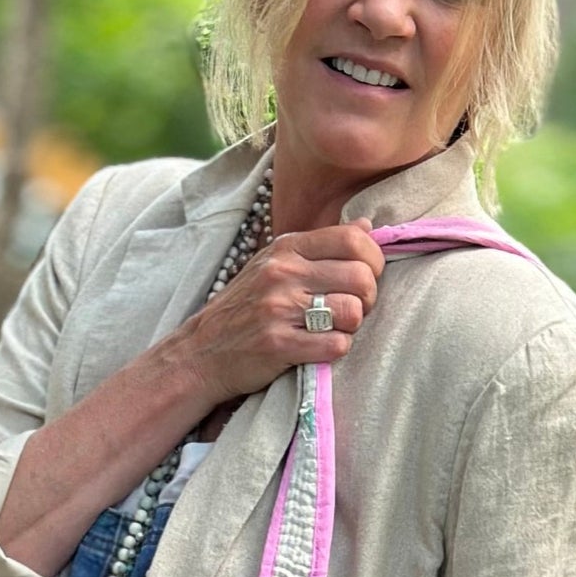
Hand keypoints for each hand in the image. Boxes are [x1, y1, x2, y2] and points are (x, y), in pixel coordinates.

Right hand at [166, 218, 384, 412]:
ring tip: (333, 329)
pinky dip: (336, 349)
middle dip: (368, 299)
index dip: (374, 261)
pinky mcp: (278, 344)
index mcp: (286, 247)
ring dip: (351, 326)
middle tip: (353, 310)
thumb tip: (366, 224)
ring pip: (353, 312)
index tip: (367, 278)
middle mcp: (282, 272)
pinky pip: (336, 345)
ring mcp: (279, 308)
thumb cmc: (246, 307)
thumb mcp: (275, 263)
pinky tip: (319, 348)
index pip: (354, 240)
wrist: (201, 351)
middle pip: (361, 278)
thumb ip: (320, 246)